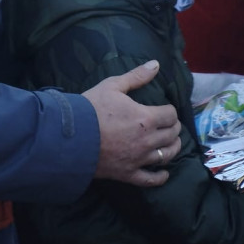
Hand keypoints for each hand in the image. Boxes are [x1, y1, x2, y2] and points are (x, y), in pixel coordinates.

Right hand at [83, 61, 181, 186]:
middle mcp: (147, 140)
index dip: (170, 111)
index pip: (171, 115)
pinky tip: (164, 172)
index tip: (165, 109)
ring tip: (171, 143)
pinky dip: (160, 177)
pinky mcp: (128, 174)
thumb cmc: (91, 108)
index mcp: (146, 118)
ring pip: (167, 156)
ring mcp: (139, 159)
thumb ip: (136, 76)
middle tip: (168, 124)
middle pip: (172, 135)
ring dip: (173, 148)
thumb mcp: (112, 86)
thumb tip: (155, 64)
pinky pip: (151, 179)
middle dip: (173, 127)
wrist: (70, 136)